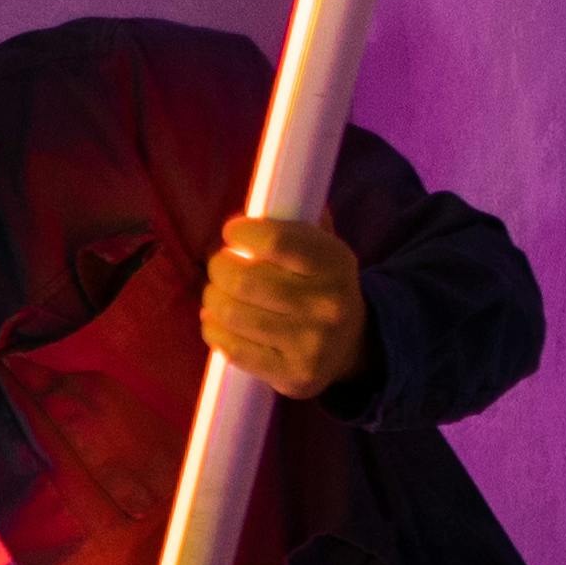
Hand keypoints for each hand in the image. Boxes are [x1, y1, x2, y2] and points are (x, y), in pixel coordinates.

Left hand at [201, 215, 366, 398]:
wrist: (353, 344)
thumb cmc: (321, 284)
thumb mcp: (323, 247)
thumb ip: (297, 221)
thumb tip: (271, 189)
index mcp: (336, 264)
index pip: (275, 241)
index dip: (243, 234)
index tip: (232, 233)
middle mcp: (328, 304)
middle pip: (245, 281)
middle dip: (219, 268)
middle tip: (218, 266)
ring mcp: (311, 343)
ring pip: (234, 315)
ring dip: (212, 300)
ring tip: (215, 294)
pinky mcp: (292, 375)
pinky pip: (234, 350)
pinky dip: (214, 331)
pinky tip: (215, 322)